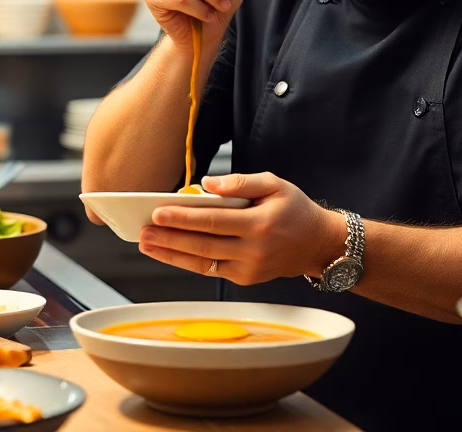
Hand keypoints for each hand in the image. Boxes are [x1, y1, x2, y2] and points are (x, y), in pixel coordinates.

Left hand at [139, 172, 346, 284]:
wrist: (319, 244)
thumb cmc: (294, 209)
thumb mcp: (274, 184)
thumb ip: (241, 181)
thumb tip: (207, 185)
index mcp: (261, 224)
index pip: (214, 221)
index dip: (183, 218)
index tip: (158, 213)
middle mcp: (254, 250)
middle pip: (203, 245)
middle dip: (169, 238)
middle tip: (142, 231)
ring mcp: (249, 269)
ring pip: (202, 263)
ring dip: (171, 254)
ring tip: (147, 244)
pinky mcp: (245, 279)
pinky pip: (210, 270)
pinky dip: (186, 262)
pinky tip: (168, 253)